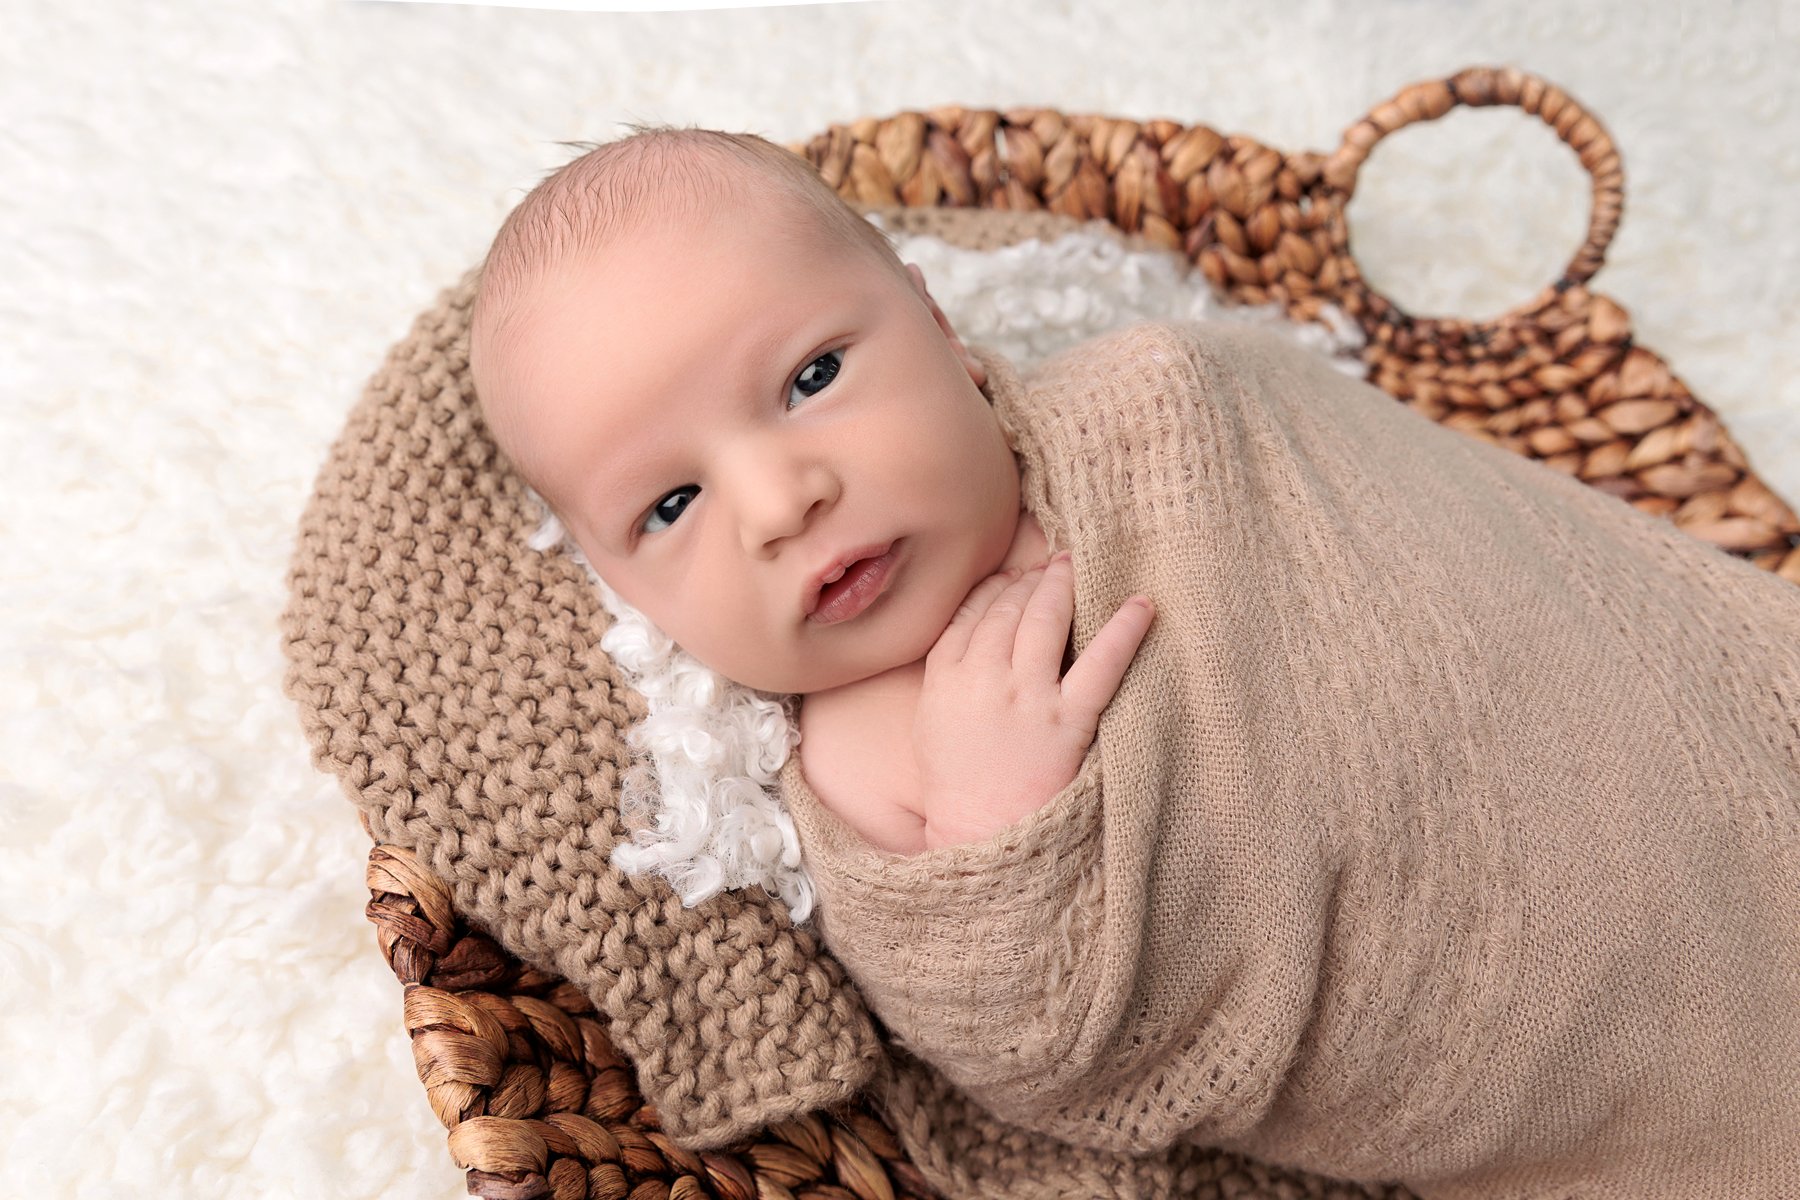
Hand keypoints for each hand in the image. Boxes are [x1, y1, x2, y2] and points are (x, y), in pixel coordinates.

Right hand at [913, 553, 1154, 848]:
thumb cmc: (956, 782)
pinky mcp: (1066, 720)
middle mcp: (983, 677)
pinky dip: (1124, 630)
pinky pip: (1101, 664)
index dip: (997, 586)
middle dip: (1031, 579)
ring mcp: (1026, 696)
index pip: (972, 611)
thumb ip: (948, 670)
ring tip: (1075, 568)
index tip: (1014, 575)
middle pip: (1008, 608)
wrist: (981, 833)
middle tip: (1050, 565)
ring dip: (1062, 585)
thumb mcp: (931, 719)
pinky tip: (1142, 606)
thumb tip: (976, 628)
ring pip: (1045, 619)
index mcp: (944, 676)